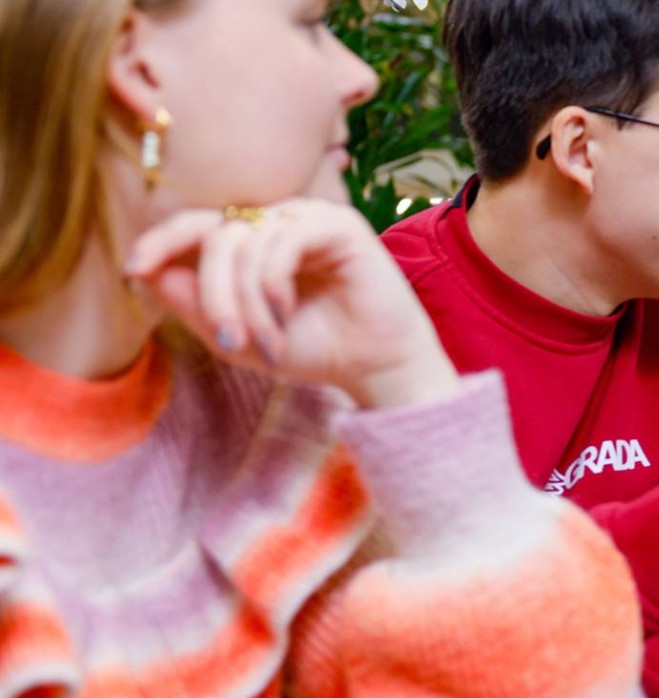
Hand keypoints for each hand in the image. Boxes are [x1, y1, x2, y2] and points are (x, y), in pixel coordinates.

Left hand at [125, 199, 458, 409]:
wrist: (373, 366)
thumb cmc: (311, 347)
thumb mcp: (235, 337)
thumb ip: (192, 305)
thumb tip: (149, 272)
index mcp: (250, 243)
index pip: (193, 226)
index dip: (159, 242)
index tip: (135, 271)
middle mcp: (275, 223)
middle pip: (213, 236)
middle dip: (213, 294)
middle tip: (230, 341)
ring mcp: (305, 220)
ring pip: (244, 241)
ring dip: (247, 301)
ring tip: (269, 342)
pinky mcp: (338, 224)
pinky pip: (282, 240)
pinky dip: (274, 282)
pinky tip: (286, 311)